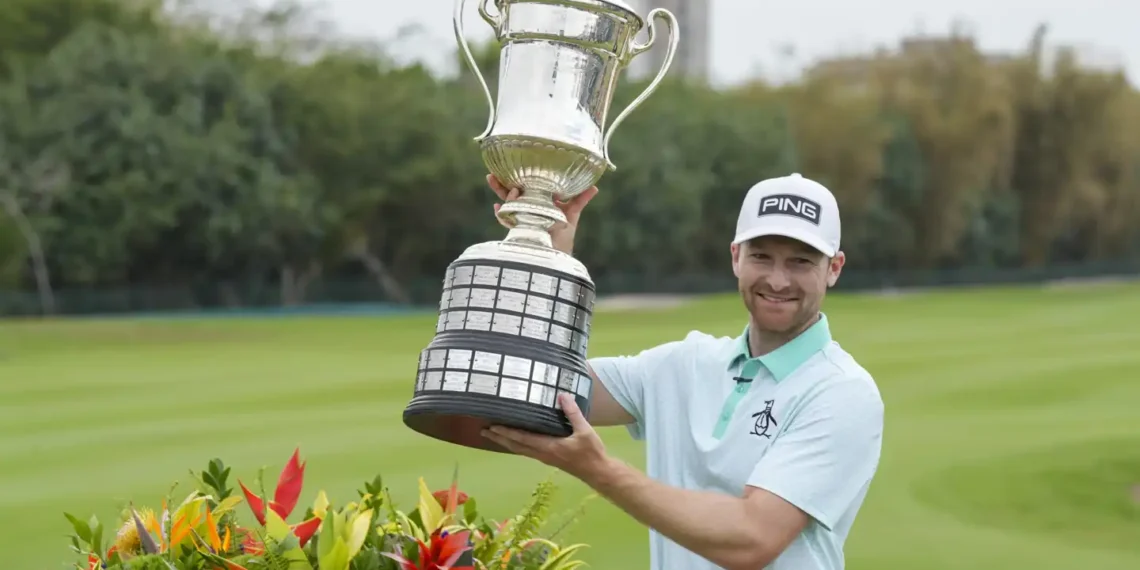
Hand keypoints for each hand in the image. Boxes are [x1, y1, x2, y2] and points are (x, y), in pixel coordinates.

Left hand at [482, 393, 610, 484]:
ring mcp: (544, 457)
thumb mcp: (585, 430)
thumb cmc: (591, 453)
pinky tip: (514, 440)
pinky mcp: (548, 458)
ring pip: (519, 449)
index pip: (522, 439)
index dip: (507, 433)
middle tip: (483, 431)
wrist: (598, 472)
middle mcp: (542, 454)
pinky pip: (527, 451)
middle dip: (499, 438)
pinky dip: (516, 444)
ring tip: (493, 435)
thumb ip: (573, 413)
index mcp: (548, 447)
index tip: (493, 427)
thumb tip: (562, 395)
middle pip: (515, 446)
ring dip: (505, 442)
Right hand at [488, 174, 597, 255]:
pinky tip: (497, 207)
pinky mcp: (517, 228)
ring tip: (491, 178)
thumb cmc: (563, 235)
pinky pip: (505, 219)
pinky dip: (500, 213)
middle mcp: (528, 207)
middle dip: (503, 182)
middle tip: (493, 172)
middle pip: (514, 192)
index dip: (521, 175)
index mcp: (540, 201)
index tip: (515, 164)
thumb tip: (595, 187)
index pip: (529, 185)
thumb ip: (580, 200)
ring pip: (507, 202)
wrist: (557, 255)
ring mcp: (521, 217)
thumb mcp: (572, 215)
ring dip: (499, 191)